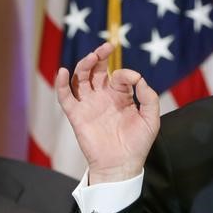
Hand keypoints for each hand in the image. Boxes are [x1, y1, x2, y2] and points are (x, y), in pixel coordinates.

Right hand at [56, 42, 159, 183]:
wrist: (122, 165)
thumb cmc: (138, 144)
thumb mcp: (151, 118)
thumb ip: (149, 97)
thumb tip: (139, 79)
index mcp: (121, 96)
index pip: (120, 76)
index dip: (126, 74)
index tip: (134, 80)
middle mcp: (103, 97)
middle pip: (97, 71)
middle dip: (100, 57)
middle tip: (107, 47)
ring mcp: (89, 105)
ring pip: (81, 78)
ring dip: (85, 65)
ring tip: (93, 57)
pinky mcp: (77, 115)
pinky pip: (65, 97)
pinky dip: (62, 83)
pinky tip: (64, 72)